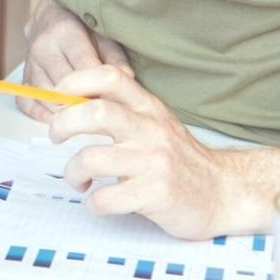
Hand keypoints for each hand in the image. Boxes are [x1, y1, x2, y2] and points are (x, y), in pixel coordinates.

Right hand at [21, 0, 132, 121]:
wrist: (48, 14)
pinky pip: (26, 101)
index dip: (100, 87)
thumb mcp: (103, 33)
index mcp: (64, 32)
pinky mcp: (23, 76)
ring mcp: (30, 63)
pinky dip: (41, 114)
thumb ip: (115, 56)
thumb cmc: (79, 25)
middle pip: (64, 86)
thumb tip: (127, 78)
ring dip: (66, 110)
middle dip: (85, 102)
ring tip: (85, 116)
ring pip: (46, 97)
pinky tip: (58, 118)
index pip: (84, 68)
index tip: (114, 99)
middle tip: (103, 112)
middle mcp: (43, 48)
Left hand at [47, 64, 245, 239]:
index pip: (109, 77)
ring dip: (73, 171)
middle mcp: (151, 130)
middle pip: (95, 112)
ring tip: (79, 179)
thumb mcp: (156, 124)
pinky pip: (106, 197)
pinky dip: (93, 202)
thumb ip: (123, 110)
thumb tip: (72, 101)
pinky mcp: (155, 194)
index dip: (75, 81)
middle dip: (62, 123)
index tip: (57, 96)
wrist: (225, 193)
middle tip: (54, 136)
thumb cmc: (181, 160)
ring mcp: (154, 162)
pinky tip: (98, 201)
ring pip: (91, 158)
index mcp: (149, 108)